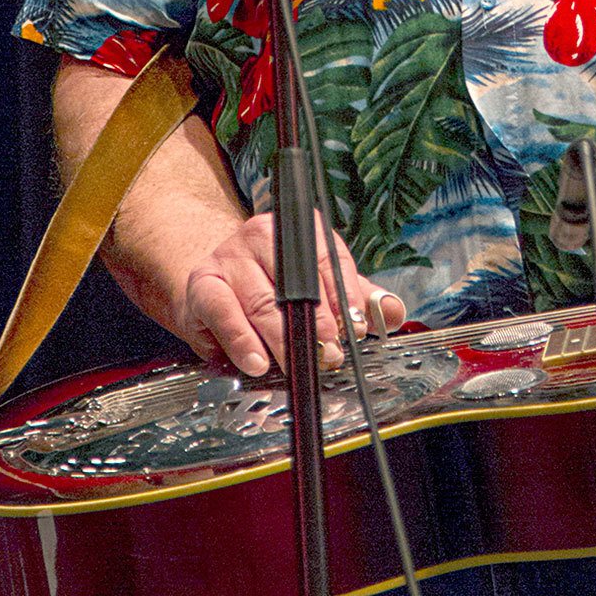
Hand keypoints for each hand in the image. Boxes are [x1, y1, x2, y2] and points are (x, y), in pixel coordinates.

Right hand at [178, 211, 405, 374]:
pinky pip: (224, 312)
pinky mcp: (203, 284)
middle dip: (317, 324)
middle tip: (331, 355)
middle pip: (296, 282)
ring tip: (299, 365)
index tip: (357, 327)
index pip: (328, 258)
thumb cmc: (273, 288)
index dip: (345, 295)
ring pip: (262, 301)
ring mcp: (229, 257)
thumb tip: (393, 312)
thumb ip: (357, 299)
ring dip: (283, 339)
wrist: (211, 285)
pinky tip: (257, 362)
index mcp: (298, 231)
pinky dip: (242, 341)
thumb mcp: (318, 287)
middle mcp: (262, 235)